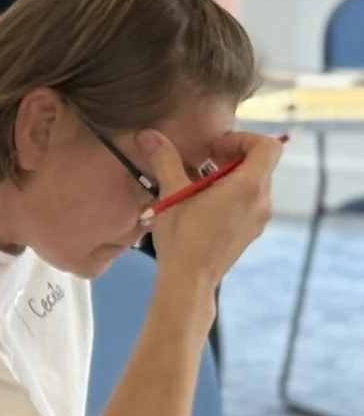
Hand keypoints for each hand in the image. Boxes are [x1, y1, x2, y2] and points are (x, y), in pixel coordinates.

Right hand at [144, 130, 278, 294]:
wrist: (189, 281)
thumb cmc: (182, 237)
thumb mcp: (172, 195)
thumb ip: (166, 161)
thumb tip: (149, 134)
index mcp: (249, 186)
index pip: (266, 146)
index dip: (243, 139)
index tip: (215, 149)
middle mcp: (262, 200)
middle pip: (260, 164)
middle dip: (233, 157)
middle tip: (203, 164)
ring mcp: (260, 218)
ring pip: (255, 184)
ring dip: (232, 177)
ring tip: (200, 187)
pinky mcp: (252, 231)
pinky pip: (250, 202)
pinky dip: (233, 195)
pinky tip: (205, 207)